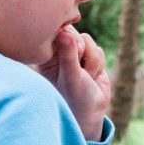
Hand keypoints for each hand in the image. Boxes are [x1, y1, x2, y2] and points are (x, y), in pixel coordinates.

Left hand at [36, 25, 110, 140]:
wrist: (90, 112)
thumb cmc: (74, 98)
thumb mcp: (70, 77)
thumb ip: (68, 55)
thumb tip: (64, 33)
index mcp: (46, 56)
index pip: (55, 33)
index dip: (67, 39)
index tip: (74, 54)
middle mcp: (59, 53)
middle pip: (73, 32)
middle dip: (81, 49)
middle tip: (81, 67)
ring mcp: (75, 55)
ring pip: (87, 40)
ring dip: (91, 59)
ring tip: (86, 76)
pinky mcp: (89, 58)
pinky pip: (98, 49)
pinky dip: (98, 63)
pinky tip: (93, 76)